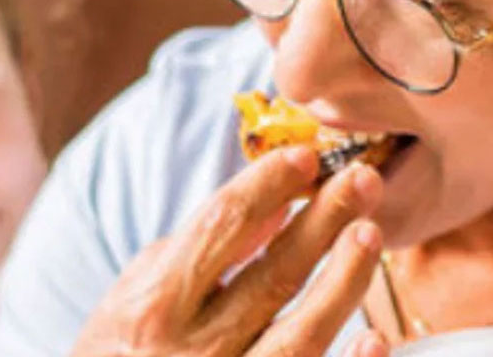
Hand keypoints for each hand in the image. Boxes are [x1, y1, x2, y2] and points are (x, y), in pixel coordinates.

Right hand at [70, 146, 386, 356]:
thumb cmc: (117, 348)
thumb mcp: (144, 287)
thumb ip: (207, 247)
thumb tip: (277, 204)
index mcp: (156, 303)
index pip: (221, 226)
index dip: (267, 185)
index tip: (305, 154)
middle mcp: (190, 350)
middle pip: (272, 277)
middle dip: (323, 222)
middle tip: (363, 179)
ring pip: (298, 339)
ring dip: (341, 284)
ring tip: (370, 234)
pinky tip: (375, 338)